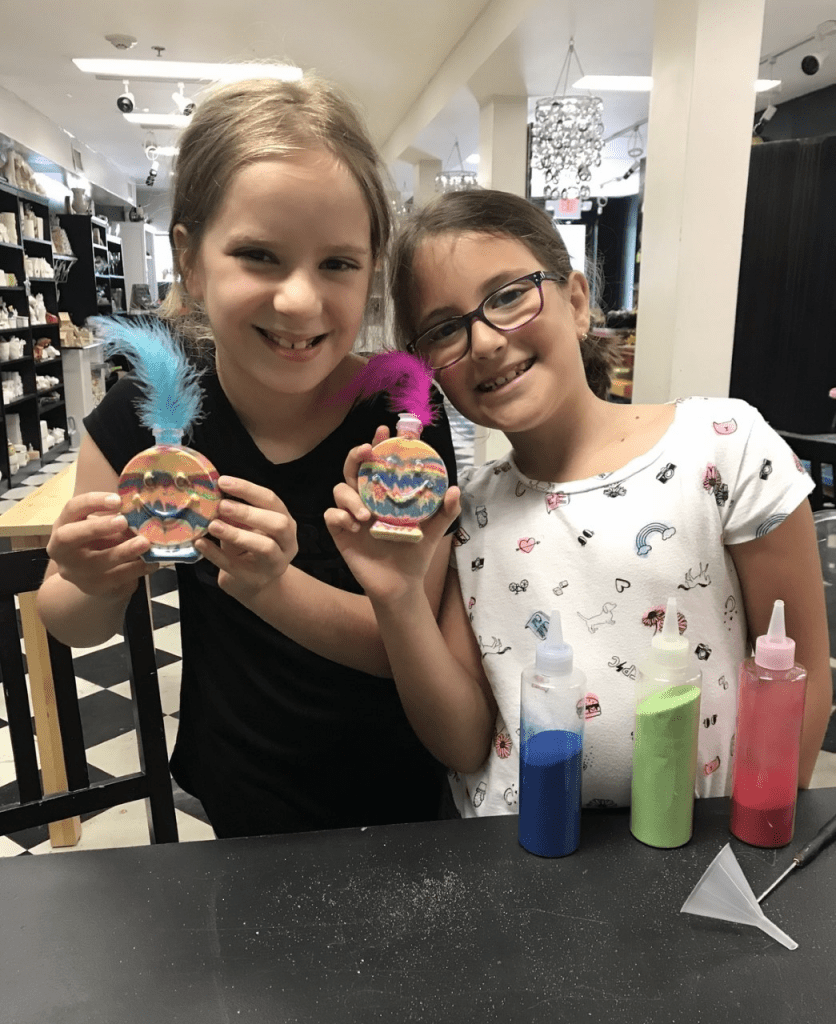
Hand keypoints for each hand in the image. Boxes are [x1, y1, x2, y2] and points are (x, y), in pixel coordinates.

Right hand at [46, 492, 154, 596]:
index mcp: (63, 525)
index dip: (93, 502)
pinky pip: (115, 578)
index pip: (72, 508)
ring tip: (145, 543)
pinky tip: (152, 562)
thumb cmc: (98, 541)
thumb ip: (115, 518)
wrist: (92, 575)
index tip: (118, 500)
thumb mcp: (101, 526)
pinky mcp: (92, 587)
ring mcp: (74, 571)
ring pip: (96, 562)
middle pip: (70, 536)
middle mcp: (61, 549)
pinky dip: (136, 569)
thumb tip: (140, 510)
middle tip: (124, 521)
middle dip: (97, 527)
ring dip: (124, 551)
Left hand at [193, 476, 297, 601]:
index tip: (223, 482)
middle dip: (248, 512)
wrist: (254, 582)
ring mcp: (274, 564)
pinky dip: (216, 554)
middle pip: (277, 524)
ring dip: (237, 534)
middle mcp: (287, 543)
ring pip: (264, 547)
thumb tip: (212, 495)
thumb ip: (236, 513)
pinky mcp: (254, 580)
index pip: (271, 501)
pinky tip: (200, 543)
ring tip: (212, 525)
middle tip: (221, 505)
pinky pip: (235, 566)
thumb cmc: (249, 548)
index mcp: (286, 522)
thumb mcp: (246, 527)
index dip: (248, 490)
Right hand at [324, 427, 460, 603]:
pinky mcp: (341, 533)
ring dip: (350, 495)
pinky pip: (331, 515)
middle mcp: (366, 498)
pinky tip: (355, 526)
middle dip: (356, 455)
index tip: (384, 430)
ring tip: (366, 515)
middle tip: (366, 452)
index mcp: (386, 493)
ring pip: (339, 489)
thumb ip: (445, 510)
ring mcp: (352, 514)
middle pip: (353, 468)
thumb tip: (454, 489)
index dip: (379, 444)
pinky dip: (340, 516)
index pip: (379, 462)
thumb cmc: (415, 553)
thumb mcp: (435, 530)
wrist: (401, 584)